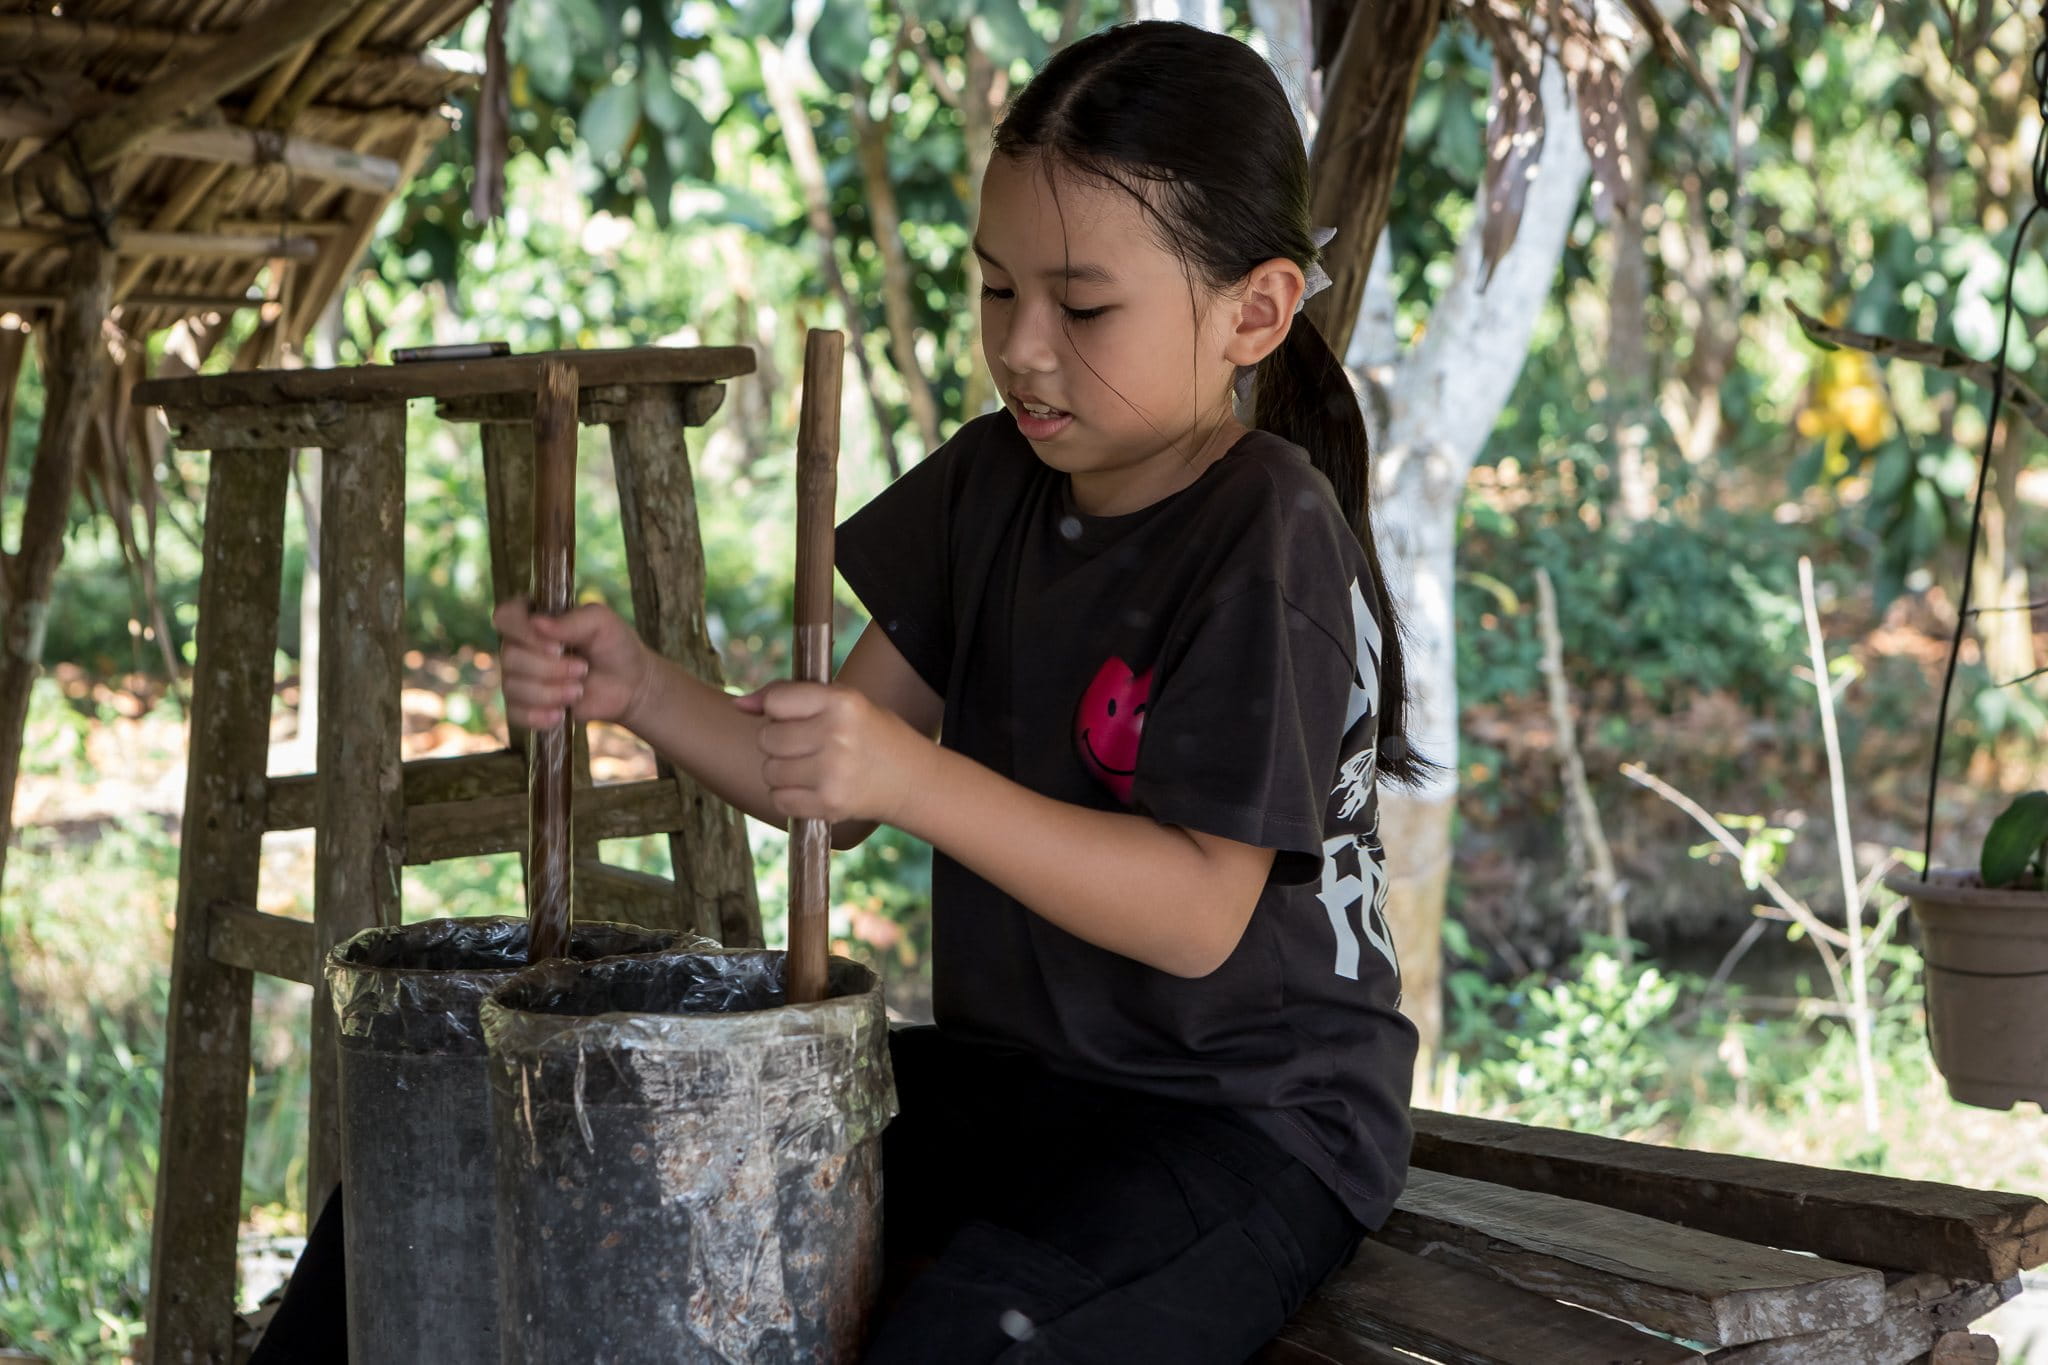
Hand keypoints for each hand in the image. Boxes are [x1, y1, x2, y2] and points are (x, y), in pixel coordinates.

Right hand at [492, 599, 653, 729]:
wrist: (630, 686)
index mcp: (534, 619)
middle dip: (550, 668)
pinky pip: (515, 714)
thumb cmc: (615, 647)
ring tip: (579, 690)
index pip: (505, 617)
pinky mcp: (524, 706)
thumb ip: (573, 619)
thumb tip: (537, 623)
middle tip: (583, 668)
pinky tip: (561, 714)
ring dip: (550, 692)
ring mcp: (519, 677)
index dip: (523, 631)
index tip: (556, 646)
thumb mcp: (603, 623)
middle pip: (509, 657)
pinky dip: (539, 716)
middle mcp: (519, 646)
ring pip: (512, 687)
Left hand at [735, 680, 935, 826]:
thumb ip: (789, 696)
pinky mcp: (829, 804)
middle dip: (779, 743)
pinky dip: (789, 796)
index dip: (778, 711)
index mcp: (842, 702)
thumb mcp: (841, 701)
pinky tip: (814, 787)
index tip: (795, 717)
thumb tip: (738, 705)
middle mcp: (837, 735)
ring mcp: (833, 773)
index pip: (776, 701)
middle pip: (767, 738)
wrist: (912, 779)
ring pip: (770, 771)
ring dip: (782, 771)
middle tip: (808, 745)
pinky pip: (779, 799)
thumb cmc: (869, 733)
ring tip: (812, 767)